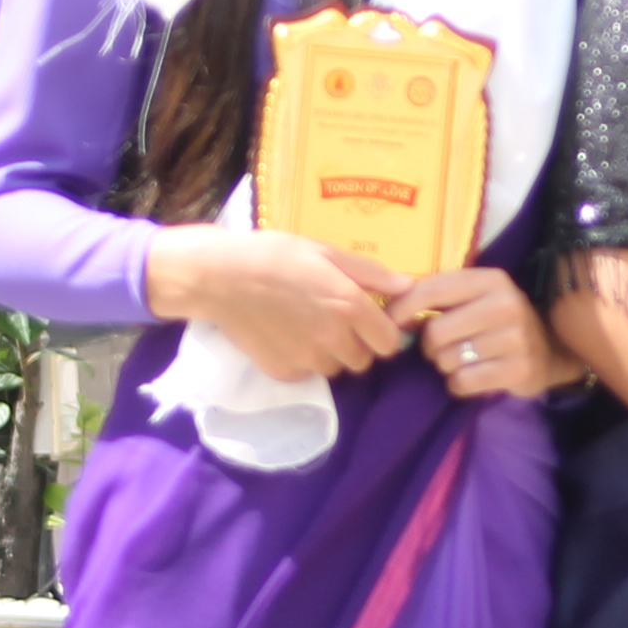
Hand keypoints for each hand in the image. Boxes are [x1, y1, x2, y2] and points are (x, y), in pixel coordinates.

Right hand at [145, 224, 410, 382]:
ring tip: (310, 329)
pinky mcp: (282, 371)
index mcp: (350, 306)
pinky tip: (289, 338)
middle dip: (359, 346)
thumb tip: (409, 287)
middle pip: (365, 361)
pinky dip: (304, 362)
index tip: (372, 324)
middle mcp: (334, 338)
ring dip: (332, 355)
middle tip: (338, 324)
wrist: (218, 277)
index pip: (390, 343)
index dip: (384, 334)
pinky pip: (307, 374)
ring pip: (337, 370)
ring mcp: (307, 358)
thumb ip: (371, 274)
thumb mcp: (326, 253)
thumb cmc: (275, 255)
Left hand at [387, 266, 568, 400]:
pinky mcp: (519, 369)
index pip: (430, 291)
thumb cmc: (496, 322)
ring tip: (464, 361)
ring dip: (447, 366)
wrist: (548, 351)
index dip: (401, 310)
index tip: (392, 325)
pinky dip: (459, 384)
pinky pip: (463, 382)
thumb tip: (386, 309)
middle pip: (436, 332)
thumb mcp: (471, 298)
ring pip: (448, 359)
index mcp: (491, 280)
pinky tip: (475, 376)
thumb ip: (433, 296)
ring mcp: (517, 338)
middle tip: (443, 348)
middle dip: (430, 346)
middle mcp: (507, 304)